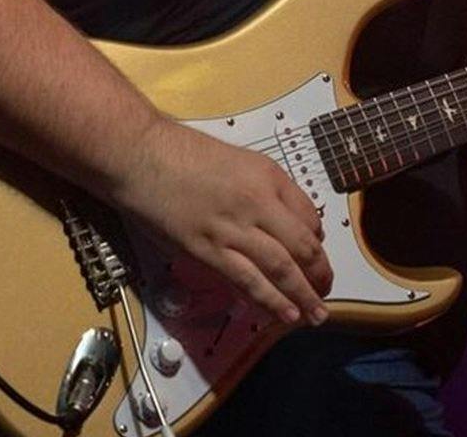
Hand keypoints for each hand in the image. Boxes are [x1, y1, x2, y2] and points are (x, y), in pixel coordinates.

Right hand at [118, 118, 332, 325]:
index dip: (317, 242)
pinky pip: (247, 280)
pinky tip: (284, 313)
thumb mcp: (237, 160)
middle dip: (319, 274)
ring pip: (280, 268)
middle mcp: (258, 201)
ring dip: (302, 295)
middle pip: (302, 245)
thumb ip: (261, 189)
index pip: (309, 215)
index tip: (316, 256)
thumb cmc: (182, 153)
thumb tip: (279, 220)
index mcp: (268, 176)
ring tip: (314, 313)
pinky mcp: (207, 249)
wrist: (142, 155)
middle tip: (325, 291)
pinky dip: (269, 300)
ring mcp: (233, 227)